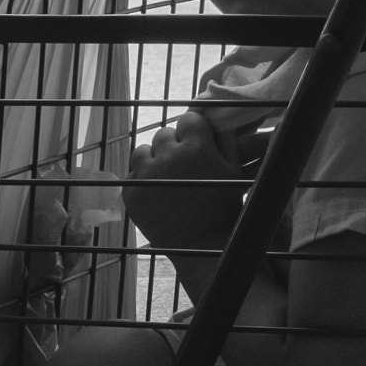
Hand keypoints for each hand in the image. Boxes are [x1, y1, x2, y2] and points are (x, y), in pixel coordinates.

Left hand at [124, 111, 246, 254]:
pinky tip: (157, 191)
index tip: (198, 143)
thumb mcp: (234, 170)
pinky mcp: (131, 192)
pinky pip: (133, 173)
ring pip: (143, 150)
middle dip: (174, 144)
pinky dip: (143, 178)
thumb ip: (225, 140)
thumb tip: (214, 121)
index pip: (189, 119)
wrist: (200, 246)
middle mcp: (168, 156)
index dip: (194, 130)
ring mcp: (146, 175)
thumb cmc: (223, 207)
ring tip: (166, 175)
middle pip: (164, 133)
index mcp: (197, 148)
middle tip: (183, 163)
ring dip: (154, 158)